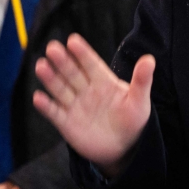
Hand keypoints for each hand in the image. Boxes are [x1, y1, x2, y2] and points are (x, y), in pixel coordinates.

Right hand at [33, 34, 153, 178]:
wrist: (124, 148)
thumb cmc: (133, 120)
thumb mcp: (139, 100)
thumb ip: (142, 80)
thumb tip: (150, 59)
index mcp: (104, 81)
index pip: (91, 64)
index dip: (82, 53)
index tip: (73, 40)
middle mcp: (87, 90)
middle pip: (73, 73)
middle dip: (63, 61)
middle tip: (52, 47)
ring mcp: (76, 105)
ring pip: (60, 89)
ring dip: (50, 78)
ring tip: (41, 65)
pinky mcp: (67, 123)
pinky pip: (55, 113)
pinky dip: (46, 106)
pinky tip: (38, 97)